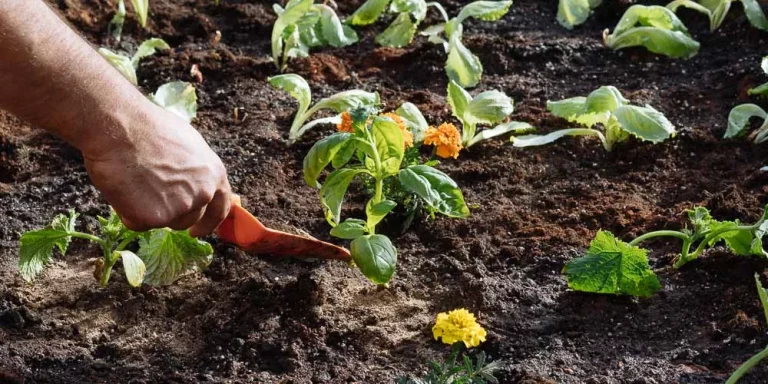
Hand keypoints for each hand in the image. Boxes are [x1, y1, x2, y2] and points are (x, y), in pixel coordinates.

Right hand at [83, 102, 230, 236]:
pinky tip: (124, 188)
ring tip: (137, 183)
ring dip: (151, 212)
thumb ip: (195, 170)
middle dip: (172, 212)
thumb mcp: (188, 144)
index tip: (197, 231)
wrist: (119, 127)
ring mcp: (180, 208)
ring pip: (165, 223)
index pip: (220, 208)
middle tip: (152, 194)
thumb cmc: (148, 128)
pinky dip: (128, 212)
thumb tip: (192, 182)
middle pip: (190, 219)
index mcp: (214, 174)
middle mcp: (202, 194)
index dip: (209, 222)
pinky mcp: (154, 218)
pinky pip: (139, 223)